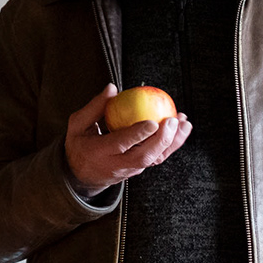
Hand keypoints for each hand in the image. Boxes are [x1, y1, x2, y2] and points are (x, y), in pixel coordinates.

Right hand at [64, 84, 191, 192]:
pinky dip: (172, 145)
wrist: (82, 175)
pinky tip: (180, 129)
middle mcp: (116, 164)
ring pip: (155, 159)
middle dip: (161, 140)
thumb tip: (113, 87)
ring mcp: (130, 170)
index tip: (152, 121)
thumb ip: (94, 107)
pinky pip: (158, 158)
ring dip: (172, 143)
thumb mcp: (78, 125)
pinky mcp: (139, 169)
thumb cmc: (80, 144)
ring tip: (184, 124)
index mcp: (98, 152)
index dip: (137, 134)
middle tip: (172, 120)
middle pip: (143, 156)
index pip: (120, 144)